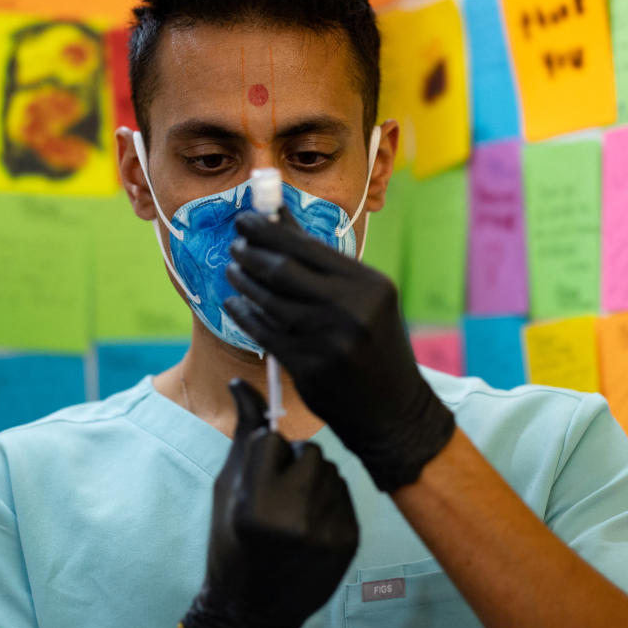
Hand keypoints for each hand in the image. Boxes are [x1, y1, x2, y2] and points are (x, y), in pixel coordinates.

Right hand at [182, 379, 357, 627]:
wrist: (254, 609)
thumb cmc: (231, 541)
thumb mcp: (227, 489)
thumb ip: (243, 435)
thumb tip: (239, 382)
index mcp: (255, 505)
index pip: (272, 438)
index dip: (264, 454)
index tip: (257, 477)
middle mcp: (294, 519)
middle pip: (310, 451)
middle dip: (293, 463)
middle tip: (277, 493)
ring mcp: (327, 531)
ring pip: (331, 469)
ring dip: (314, 480)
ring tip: (293, 510)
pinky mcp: (350, 539)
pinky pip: (345, 492)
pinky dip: (329, 500)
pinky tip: (311, 523)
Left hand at [224, 209, 455, 492]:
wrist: (394, 409)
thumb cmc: (376, 346)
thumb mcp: (366, 300)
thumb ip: (324, 265)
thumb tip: (281, 222)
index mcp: (370, 285)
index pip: (308, 247)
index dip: (270, 230)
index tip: (246, 218)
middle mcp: (353, 309)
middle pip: (284, 270)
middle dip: (251, 253)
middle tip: (236, 245)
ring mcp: (330, 340)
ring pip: (269, 301)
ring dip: (243, 282)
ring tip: (233, 271)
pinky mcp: (310, 367)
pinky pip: (265, 333)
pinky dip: (245, 315)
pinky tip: (235, 304)